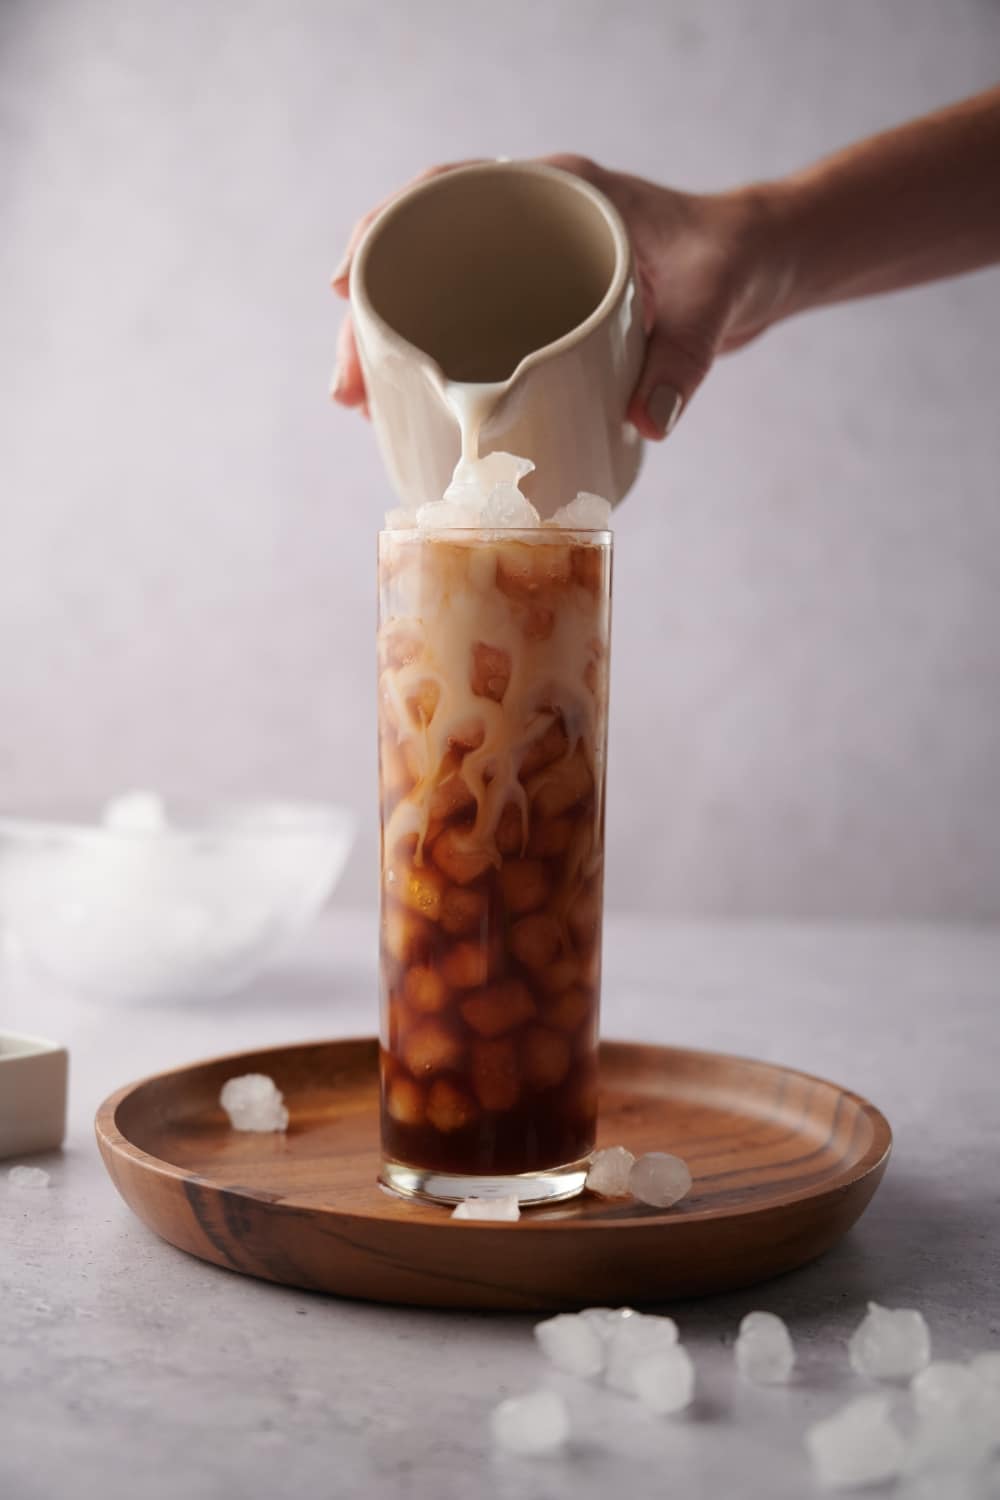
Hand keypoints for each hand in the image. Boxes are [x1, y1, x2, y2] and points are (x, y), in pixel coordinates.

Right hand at [330, 155, 775, 438]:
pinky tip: (413, 408)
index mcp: (562, 193)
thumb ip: (687, 360)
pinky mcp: (541, 307)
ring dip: (392, 345)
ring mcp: (533, 266)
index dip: (388, 228)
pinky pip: (471, 326)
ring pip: (439, 294)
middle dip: (373, 315)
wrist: (758, 267)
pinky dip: (437, 363)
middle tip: (347, 386)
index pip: (453, 191)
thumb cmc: (732, 263)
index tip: (349, 278)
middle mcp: (536, 224)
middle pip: (425, 253)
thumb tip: (649, 423)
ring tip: (359, 403)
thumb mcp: (715, 304)